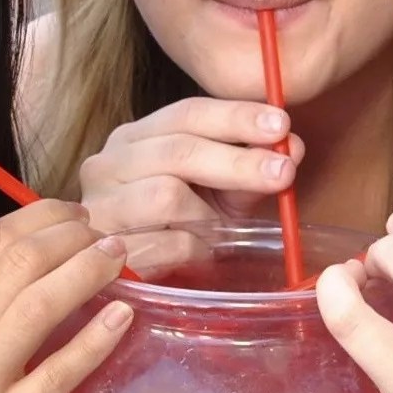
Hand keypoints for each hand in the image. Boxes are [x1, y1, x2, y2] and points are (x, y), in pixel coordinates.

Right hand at [0, 200, 132, 392]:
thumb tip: (36, 248)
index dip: (42, 219)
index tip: (77, 215)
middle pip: (19, 265)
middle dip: (72, 239)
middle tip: (107, 235)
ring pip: (38, 307)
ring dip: (87, 273)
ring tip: (118, 259)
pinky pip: (57, 375)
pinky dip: (95, 340)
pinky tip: (122, 317)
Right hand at [76, 97, 303, 233]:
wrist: (127, 278)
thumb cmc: (175, 229)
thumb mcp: (214, 193)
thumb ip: (250, 168)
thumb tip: (292, 146)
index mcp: (134, 138)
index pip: (186, 113)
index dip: (235, 116)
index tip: (281, 123)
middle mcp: (107, 164)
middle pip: (177, 151)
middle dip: (236, 161)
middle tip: (283, 172)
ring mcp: (99, 207)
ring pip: (166, 196)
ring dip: (207, 216)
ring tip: (220, 230)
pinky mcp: (106, 250)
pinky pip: (166, 244)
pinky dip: (195, 250)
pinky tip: (201, 255)